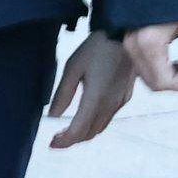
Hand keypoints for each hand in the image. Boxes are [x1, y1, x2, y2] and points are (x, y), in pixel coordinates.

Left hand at [45, 30, 135, 147]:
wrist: (125, 34)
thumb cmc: (97, 47)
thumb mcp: (73, 67)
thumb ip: (62, 94)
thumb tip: (53, 115)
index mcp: (96, 98)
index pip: (79, 130)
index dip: (64, 141)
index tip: (52, 143)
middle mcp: (110, 104)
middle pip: (90, 133)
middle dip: (72, 140)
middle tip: (57, 138)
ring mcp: (120, 102)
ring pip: (100, 127)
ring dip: (84, 133)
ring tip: (68, 130)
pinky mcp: (125, 97)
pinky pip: (108, 117)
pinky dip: (95, 123)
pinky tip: (85, 116)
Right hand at [125, 21, 177, 93]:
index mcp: (149, 43)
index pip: (163, 82)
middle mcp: (133, 46)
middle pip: (152, 82)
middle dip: (175, 84)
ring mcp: (127, 43)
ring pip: (145, 75)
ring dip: (166, 77)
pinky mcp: (127, 39)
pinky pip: (140, 64)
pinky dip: (157, 68)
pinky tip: (172, 58)